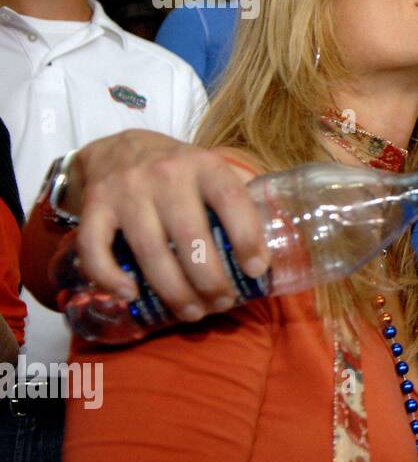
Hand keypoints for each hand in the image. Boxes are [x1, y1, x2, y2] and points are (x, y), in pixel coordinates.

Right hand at [71, 131, 266, 320]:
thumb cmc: (178, 170)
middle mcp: (165, 175)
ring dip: (173, 290)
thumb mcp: (212, 169)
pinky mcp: (94, 207)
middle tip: (222, 302)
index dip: (247, 237)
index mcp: (203, 165)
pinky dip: (111, 277)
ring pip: (149, 250)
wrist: (118, 148)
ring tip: (193, 312)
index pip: (231, 200)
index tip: (256, 270)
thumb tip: (280, 239)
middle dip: (210, 280)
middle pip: (190, 237)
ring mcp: (126, 191)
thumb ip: (241, 196)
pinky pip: (96, 248)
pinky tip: (131, 295)